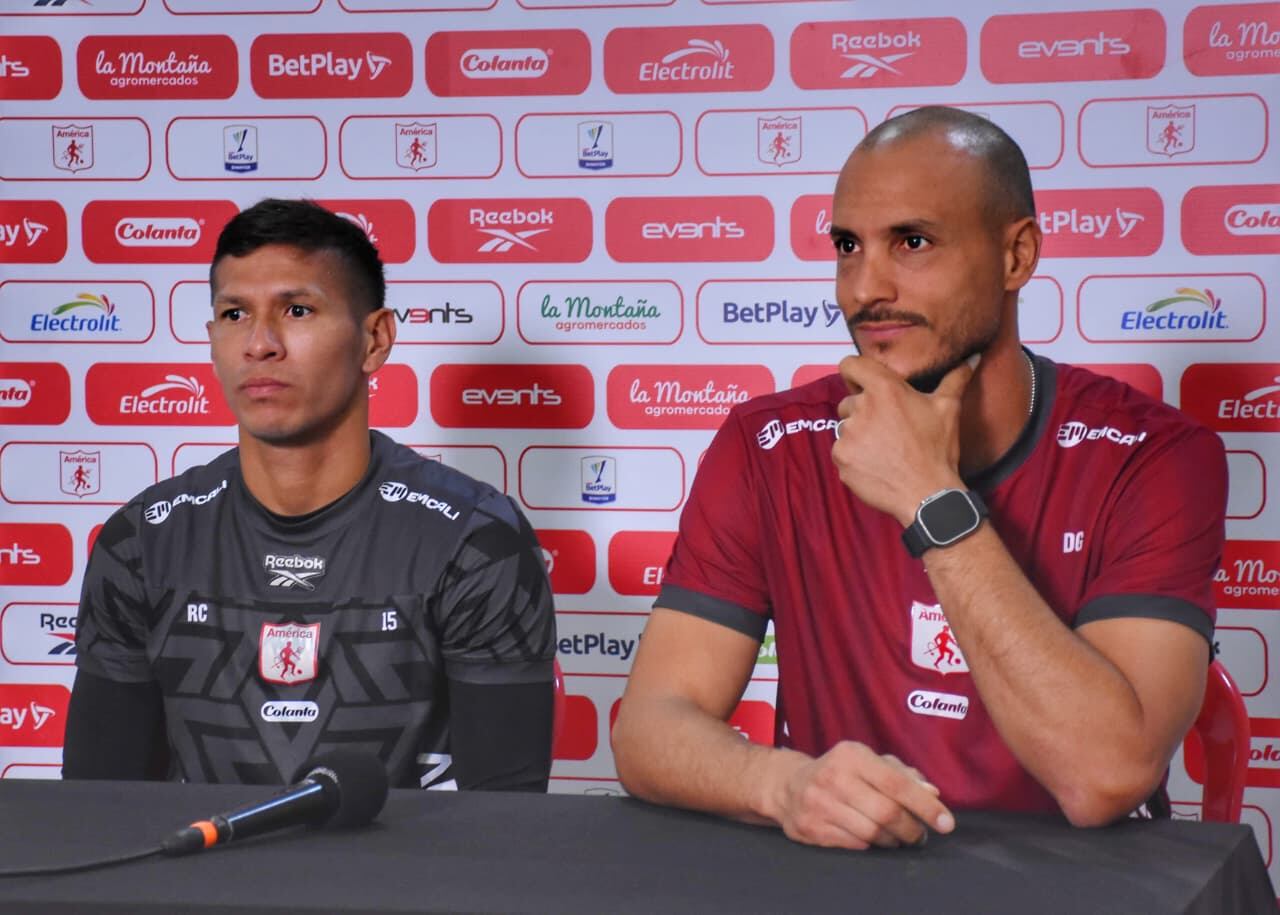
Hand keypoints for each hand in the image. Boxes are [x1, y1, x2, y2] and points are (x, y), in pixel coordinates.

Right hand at [765, 741, 955, 849]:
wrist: (788, 784)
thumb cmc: (839, 771)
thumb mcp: (867, 761)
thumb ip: (901, 773)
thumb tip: (931, 791)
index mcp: (852, 755)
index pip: (897, 783)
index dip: (925, 805)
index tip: (946, 823)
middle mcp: (833, 777)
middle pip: (886, 813)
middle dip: (911, 829)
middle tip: (919, 835)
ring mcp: (819, 804)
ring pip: (871, 834)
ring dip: (892, 840)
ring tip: (897, 837)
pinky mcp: (810, 827)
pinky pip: (853, 845)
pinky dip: (869, 845)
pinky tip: (872, 839)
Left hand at [831, 355, 975, 525]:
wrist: (926, 494)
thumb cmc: (937, 449)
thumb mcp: (948, 409)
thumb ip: (955, 379)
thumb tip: (971, 358)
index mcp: (884, 390)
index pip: (850, 365)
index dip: (854, 372)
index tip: (863, 383)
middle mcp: (860, 408)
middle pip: (849, 401)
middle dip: (862, 411)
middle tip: (886, 427)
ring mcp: (847, 435)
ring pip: (845, 427)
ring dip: (858, 434)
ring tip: (883, 448)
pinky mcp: (840, 458)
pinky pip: (842, 451)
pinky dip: (854, 456)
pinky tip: (875, 464)